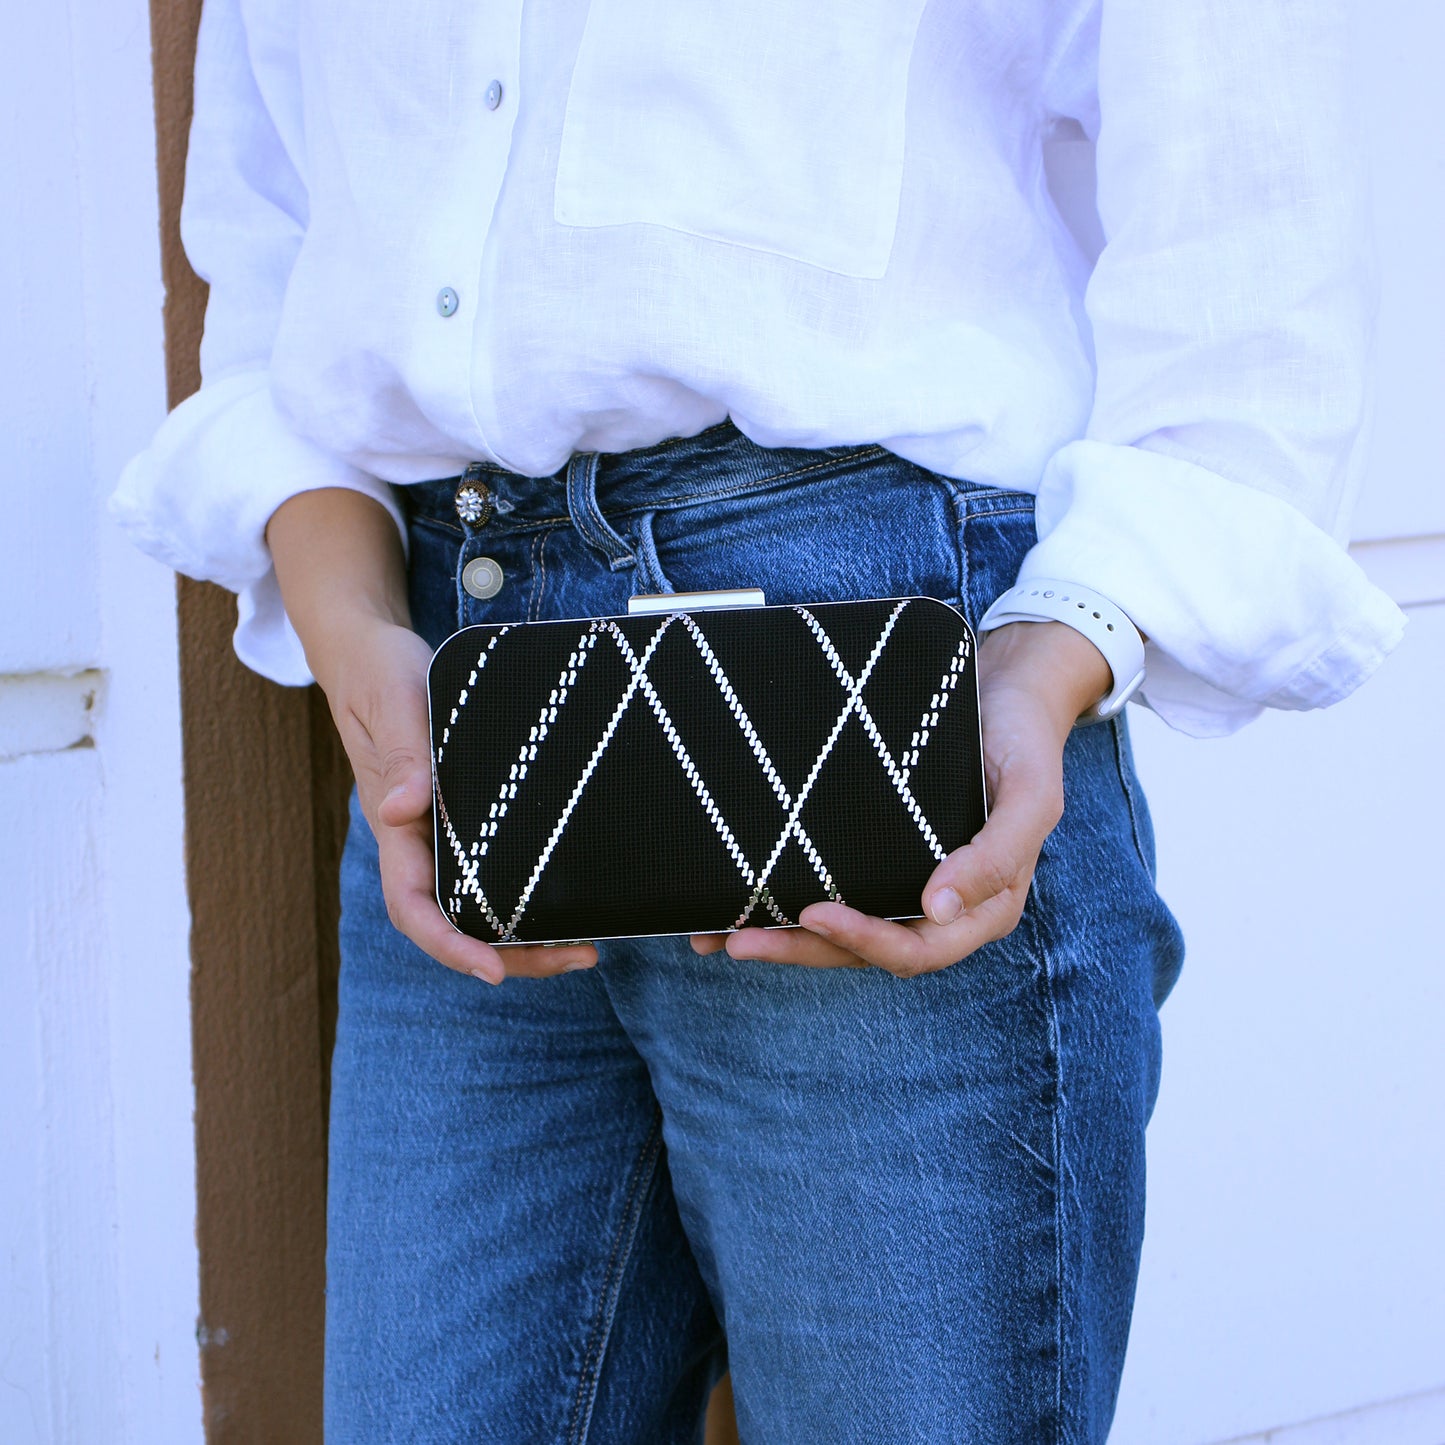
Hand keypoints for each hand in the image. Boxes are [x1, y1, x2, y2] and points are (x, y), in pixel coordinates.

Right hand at [267, 489, 596, 983]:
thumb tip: (405, 810)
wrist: (369, 646)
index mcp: (393, 822)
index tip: (493, 970)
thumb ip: (404, 753)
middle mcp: (416, 838)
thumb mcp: (394, 700)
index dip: (450, 945)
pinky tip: (569, 898)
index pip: (412, 905)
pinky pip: (490, 871)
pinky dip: (526, 895)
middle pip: (454, 921)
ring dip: (526, 935)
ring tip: (586, 945)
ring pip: (477, 904)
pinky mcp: (463, 813)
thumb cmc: (380, 669)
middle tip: (581, 958)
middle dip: (511, 954)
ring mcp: (438, 831)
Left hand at [689, 620, 1110, 977]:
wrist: (1008, 694)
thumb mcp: (1031, 793)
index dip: (864, 940)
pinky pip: (831, 891)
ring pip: (840, 933)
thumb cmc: (1023, 742)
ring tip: (718, 935)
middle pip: (865, 951)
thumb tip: (938, 910)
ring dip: (782, 937)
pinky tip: (733, 901)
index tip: (813, 913)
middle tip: (739, 941)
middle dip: (801, 949)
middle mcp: (939, 908)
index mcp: (982, 907)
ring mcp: (905, 885)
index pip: (917, 947)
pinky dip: (783, 903)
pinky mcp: (877, 858)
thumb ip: (998, 855)